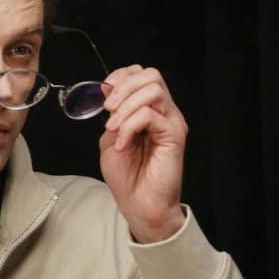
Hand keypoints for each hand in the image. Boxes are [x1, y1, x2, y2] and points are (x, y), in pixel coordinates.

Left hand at [98, 65, 187, 242]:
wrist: (139, 204)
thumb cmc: (127, 177)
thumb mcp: (110, 139)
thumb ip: (113, 115)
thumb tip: (108, 94)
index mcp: (150, 110)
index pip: (143, 74)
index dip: (122, 76)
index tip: (105, 92)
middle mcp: (164, 112)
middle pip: (151, 75)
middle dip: (124, 87)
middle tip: (108, 109)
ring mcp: (171, 122)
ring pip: (153, 90)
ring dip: (126, 106)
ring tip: (114, 128)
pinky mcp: (174, 135)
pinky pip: (150, 115)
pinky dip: (130, 126)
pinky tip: (123, 144)